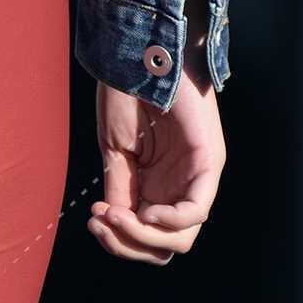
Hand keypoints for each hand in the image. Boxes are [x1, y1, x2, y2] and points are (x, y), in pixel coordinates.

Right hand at [89, 75, 223, 262]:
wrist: (136, 55)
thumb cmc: (126, 94)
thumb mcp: (116, 152)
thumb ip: (120, 189)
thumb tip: (115, 225)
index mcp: (157, 186)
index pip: (146, 239)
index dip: (118, 240)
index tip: (94, 219)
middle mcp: (179, 187)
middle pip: (164, 247)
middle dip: (128, 245)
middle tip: (102, 221)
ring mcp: (196, 177)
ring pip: (180, 239)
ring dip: (142, 236)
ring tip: (118, 215)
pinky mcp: (208, 163)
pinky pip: (196, 211)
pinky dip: (170, 222)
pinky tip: (145, 212)